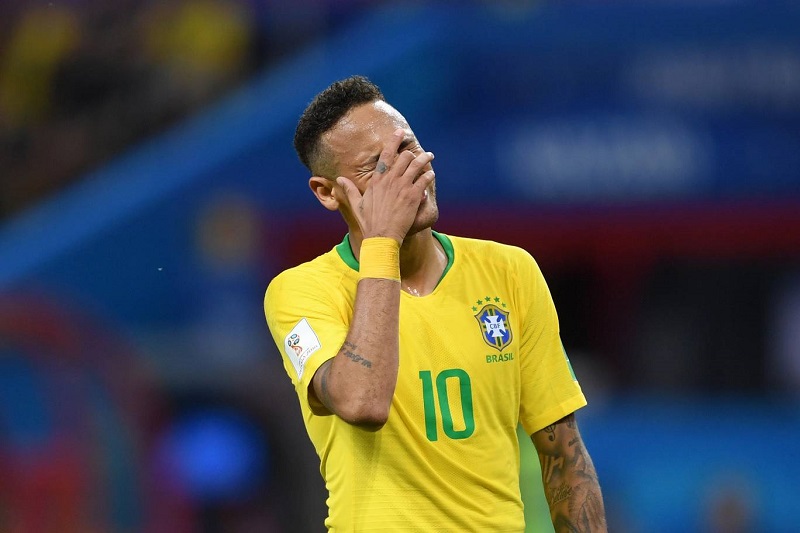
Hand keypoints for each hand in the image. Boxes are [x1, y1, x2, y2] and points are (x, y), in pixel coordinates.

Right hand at [337, 128, 433, 242]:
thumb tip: (339, 179)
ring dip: (425, 159)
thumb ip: (349, 189)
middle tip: (419, 153)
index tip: (400, 132)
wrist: (381, 236)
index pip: (386, 154)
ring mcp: (402, 187)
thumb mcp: (356, 204)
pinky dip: (428, 175)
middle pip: (404, 156)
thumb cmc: (369, 222)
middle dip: (412, 153)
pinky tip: (431, 174)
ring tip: (430, 156)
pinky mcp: (413, 196)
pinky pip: (424, 179)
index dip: (394, 140)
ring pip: (416, 164)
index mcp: (377, 180)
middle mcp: (390, 180)